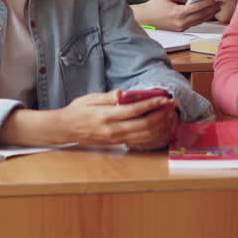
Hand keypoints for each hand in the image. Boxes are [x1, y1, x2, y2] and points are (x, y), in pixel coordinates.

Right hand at [55, 91, 177, 149]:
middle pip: (144, 125)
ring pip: (145, 135)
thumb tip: (124, 93)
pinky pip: (139, 142)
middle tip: (172, 106)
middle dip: (161, 115)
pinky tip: (159, 128)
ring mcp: (115, 139)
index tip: (164, 98)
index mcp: (106, 116)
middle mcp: (113, 130)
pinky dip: (152, 136)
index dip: (152, 104)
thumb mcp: (90, 99)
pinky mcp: (117, 144)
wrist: (65, 129)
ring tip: (169, 116)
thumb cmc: (77, 111)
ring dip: (160, 126)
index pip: (134, 110)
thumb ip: (108, 97)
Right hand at [133, 0, 220, 30]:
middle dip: (213, 8)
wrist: (145, 18)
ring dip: (210, 14)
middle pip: (202, 15)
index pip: (198, 7)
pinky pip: (194, 23)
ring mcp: (181, 27)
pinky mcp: (180, 29)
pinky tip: (207, 14)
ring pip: (200, 21)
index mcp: (178, 13)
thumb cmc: (154, 5)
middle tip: (221, 2)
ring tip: (217, 8)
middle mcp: (181, 22)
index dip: (209, 2)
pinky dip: (202, 18)